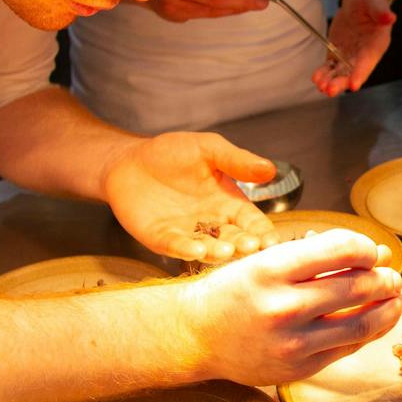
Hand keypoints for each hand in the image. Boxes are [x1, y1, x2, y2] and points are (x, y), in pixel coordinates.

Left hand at [102, 132, 279, 260]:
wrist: (130, 160)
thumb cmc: (172, 153)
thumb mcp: (209, 149)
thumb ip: (237, 160)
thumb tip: (269, 168)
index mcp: (229, 204)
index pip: (252, 223)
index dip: (263, 232)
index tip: (271, 240)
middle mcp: (212, 223)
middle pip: (234, 240)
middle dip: (243, 245)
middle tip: (251, 246)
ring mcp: (187, 233)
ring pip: (207, 249)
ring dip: (217, 252)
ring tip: (226, 250)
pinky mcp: (161, 238)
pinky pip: (175, 247)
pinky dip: (185, 250)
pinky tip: (196, 250)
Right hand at [185, 229, 401, 384]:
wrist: (197, 336)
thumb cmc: (233, 292)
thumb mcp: (266, 260)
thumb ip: (318, 256)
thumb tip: (375, 254)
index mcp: (272, 270)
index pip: (341, 250)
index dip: (366, 247)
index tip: (371, 250)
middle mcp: (283, 307)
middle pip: (357, 288)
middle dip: (384, 278)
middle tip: (391, 274)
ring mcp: (292, 343)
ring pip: (361, 323)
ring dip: (389, 308)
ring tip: (397, 296)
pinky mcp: (299, 368)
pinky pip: (347, 347)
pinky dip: (369, 331)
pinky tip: (377, 319)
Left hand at [314, 0, 395, 96]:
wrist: (360, 0)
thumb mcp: (376, 2)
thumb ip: (381, 11)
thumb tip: (390, 17)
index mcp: (376, 44)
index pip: (368, 62)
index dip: (360, 73)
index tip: (354, 85)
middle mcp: (364, 54)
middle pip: (353, 73)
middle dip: (342, 82)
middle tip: (330, 89)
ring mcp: (350, 56)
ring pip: (341, 73)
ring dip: (331, 81)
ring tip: (321, 85)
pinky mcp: (338, 53)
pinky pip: (330, 66)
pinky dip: (324, 73)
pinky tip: (317, 78)